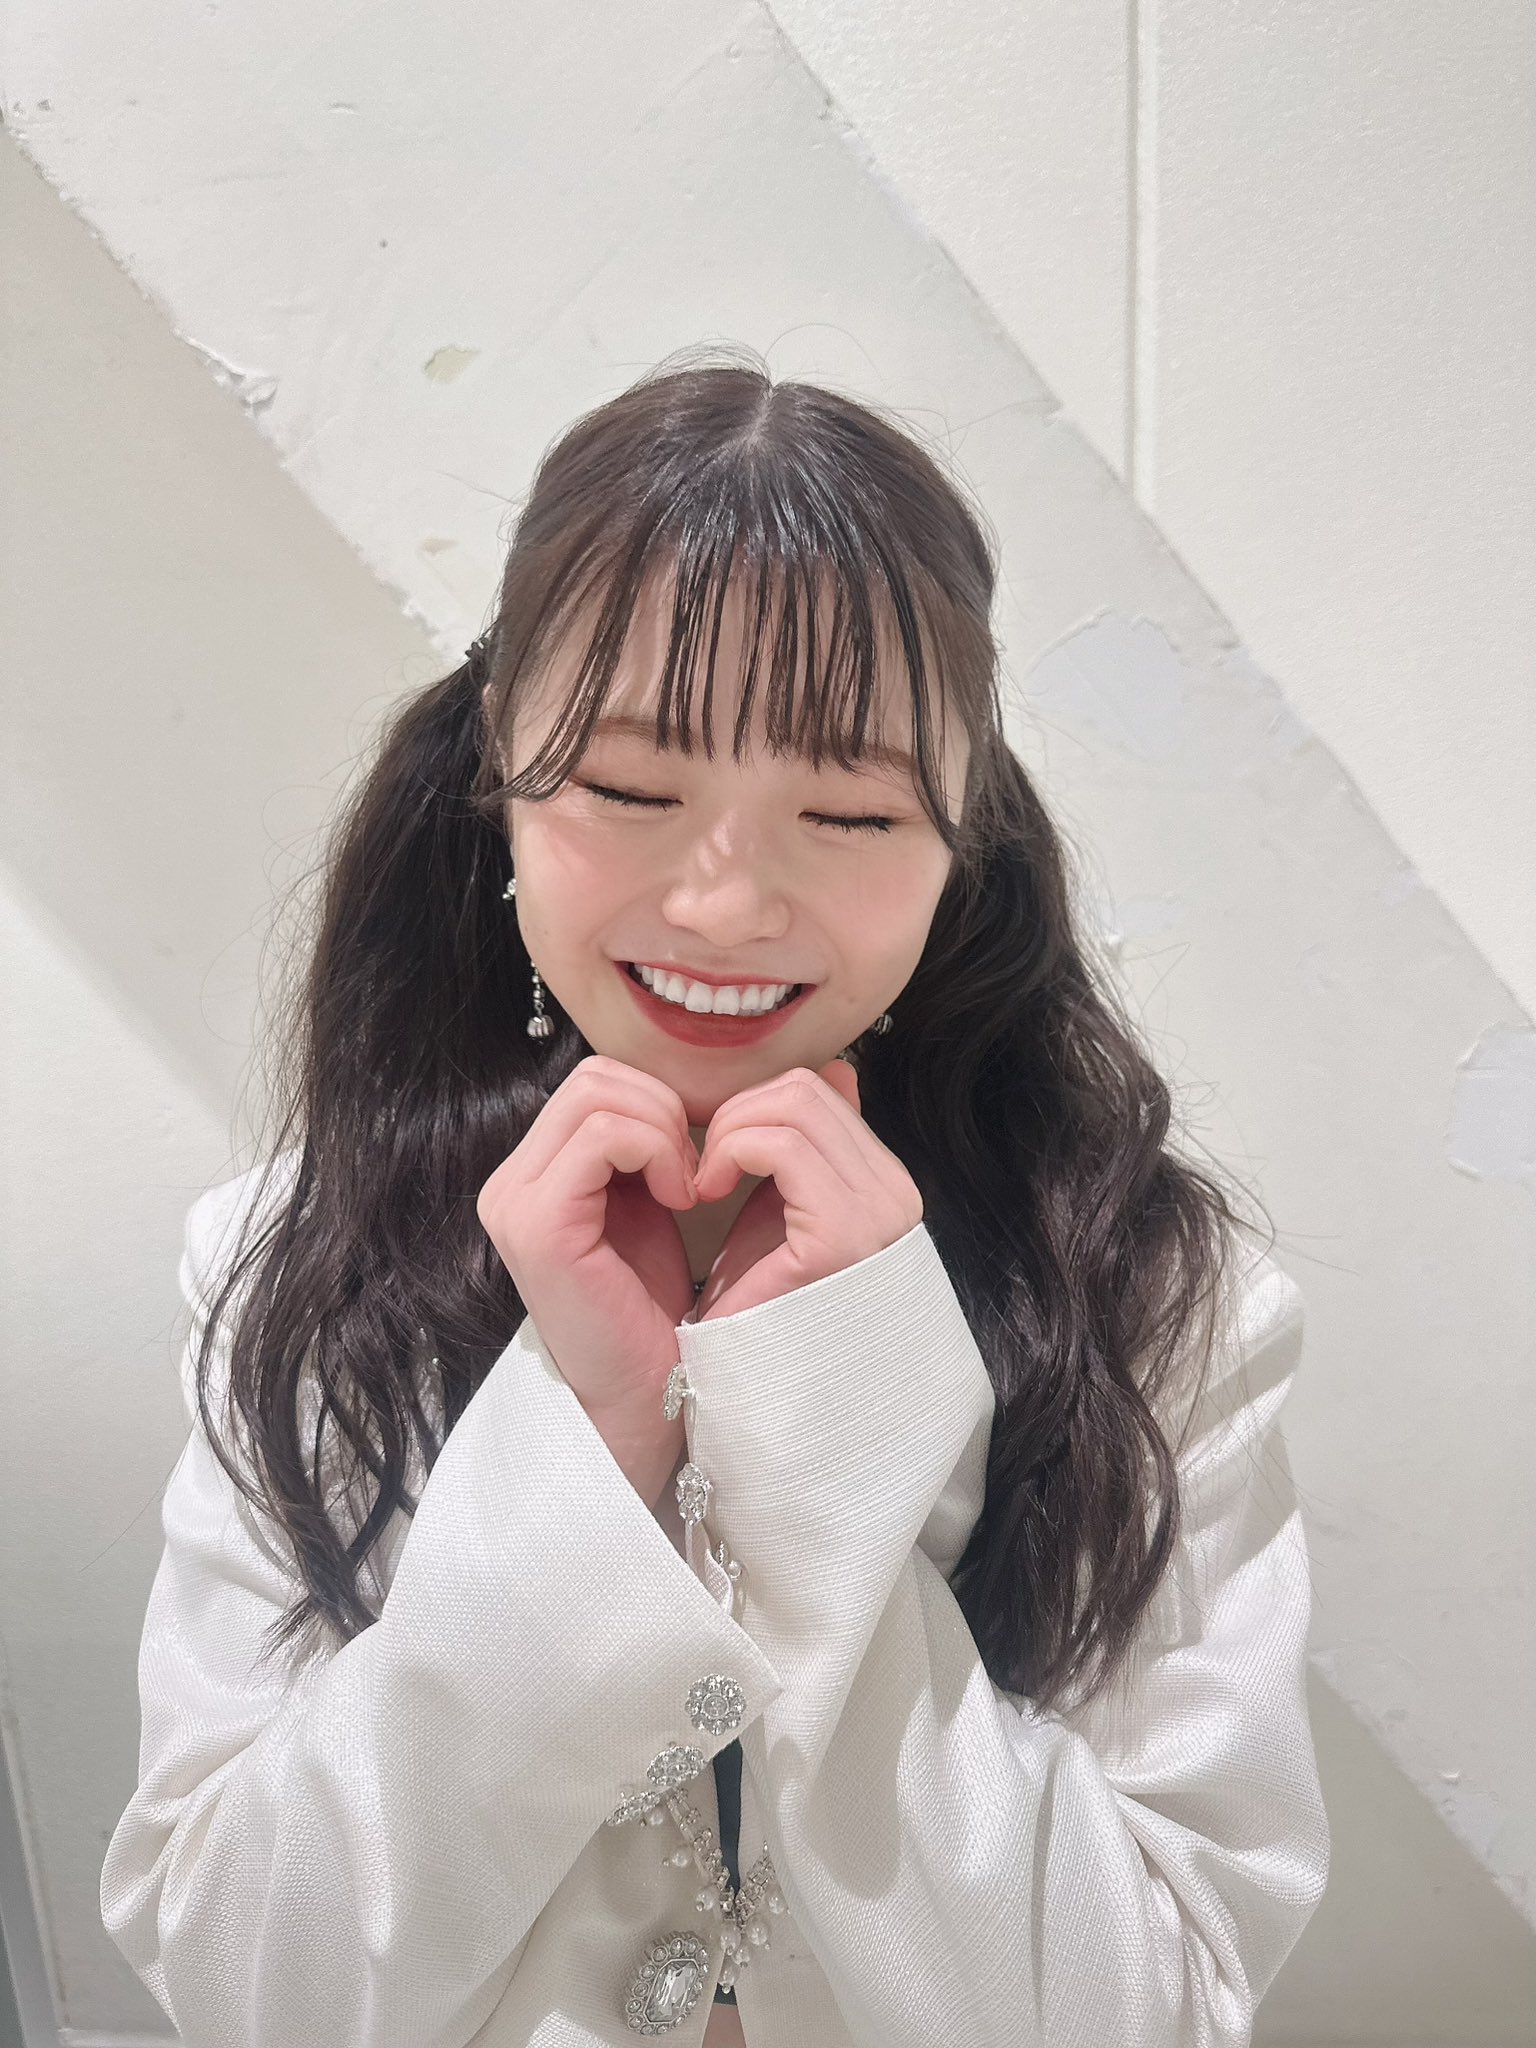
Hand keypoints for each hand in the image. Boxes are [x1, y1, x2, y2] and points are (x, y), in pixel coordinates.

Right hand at [475, 1057, 700, 1490]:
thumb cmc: (663, 1311)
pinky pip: (602, 1136)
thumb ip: (672, 1138)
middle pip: (596, 1077)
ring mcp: (516, 1201)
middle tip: (698, 1171)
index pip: (599, 1081)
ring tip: (689, 1187)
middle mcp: (513, 1181)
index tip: (702, 1155)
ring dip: (664, 1131)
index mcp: (539, 1173)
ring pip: (599, 1094)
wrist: (649, 1399)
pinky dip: (654, 1151)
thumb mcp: (665, 1203)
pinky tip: (681, 1197)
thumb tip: (770, 1068)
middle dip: (665, 1110)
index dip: (662, 1102)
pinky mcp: (537, 1224)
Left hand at [690, 1060, 922, 1321]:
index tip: (717, 1153)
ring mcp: (877, 1212)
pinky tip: (705, 1191)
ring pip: (792, 1104)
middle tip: (703, 1166)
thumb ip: (806, 1148)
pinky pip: (778, 1145)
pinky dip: (730, 1152)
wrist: (752, 1389)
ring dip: (729, 1132)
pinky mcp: (841, 1232)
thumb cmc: (761, 1306)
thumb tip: (837, 1071)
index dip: (753, 1107)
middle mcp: (895, 1193)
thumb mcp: (784, 1209)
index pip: (820, 1091)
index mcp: (884, 1185)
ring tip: (704, 1181)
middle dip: (738, 1114)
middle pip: (806, 1088)